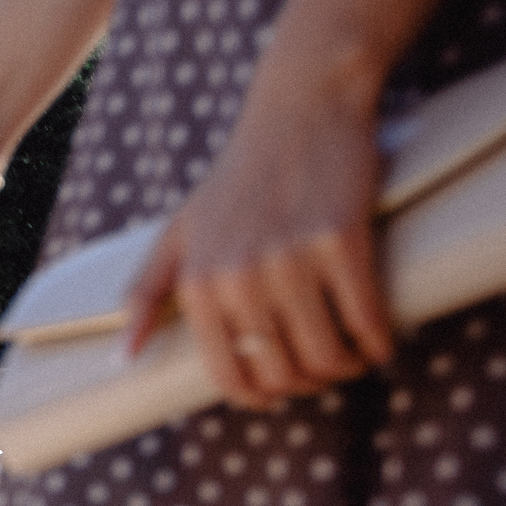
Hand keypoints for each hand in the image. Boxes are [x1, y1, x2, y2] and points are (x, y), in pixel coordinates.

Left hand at [125, 64, 393, 408]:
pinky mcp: (340, 240)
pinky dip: (378, 341)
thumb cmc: (238, 178)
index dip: (263, 395)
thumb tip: (124, 357)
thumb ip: (145, 292)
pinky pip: (366, 320)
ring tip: (353, 355)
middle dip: (309, 383)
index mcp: (199, 283)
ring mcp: (290, 259)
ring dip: (347, 367)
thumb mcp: (179, 232)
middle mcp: (238, 277)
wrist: (300, 109)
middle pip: (284, 372)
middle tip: (325, 366)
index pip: (231, 375)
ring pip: (327, 355)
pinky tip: (380, 340)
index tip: (283, 388)